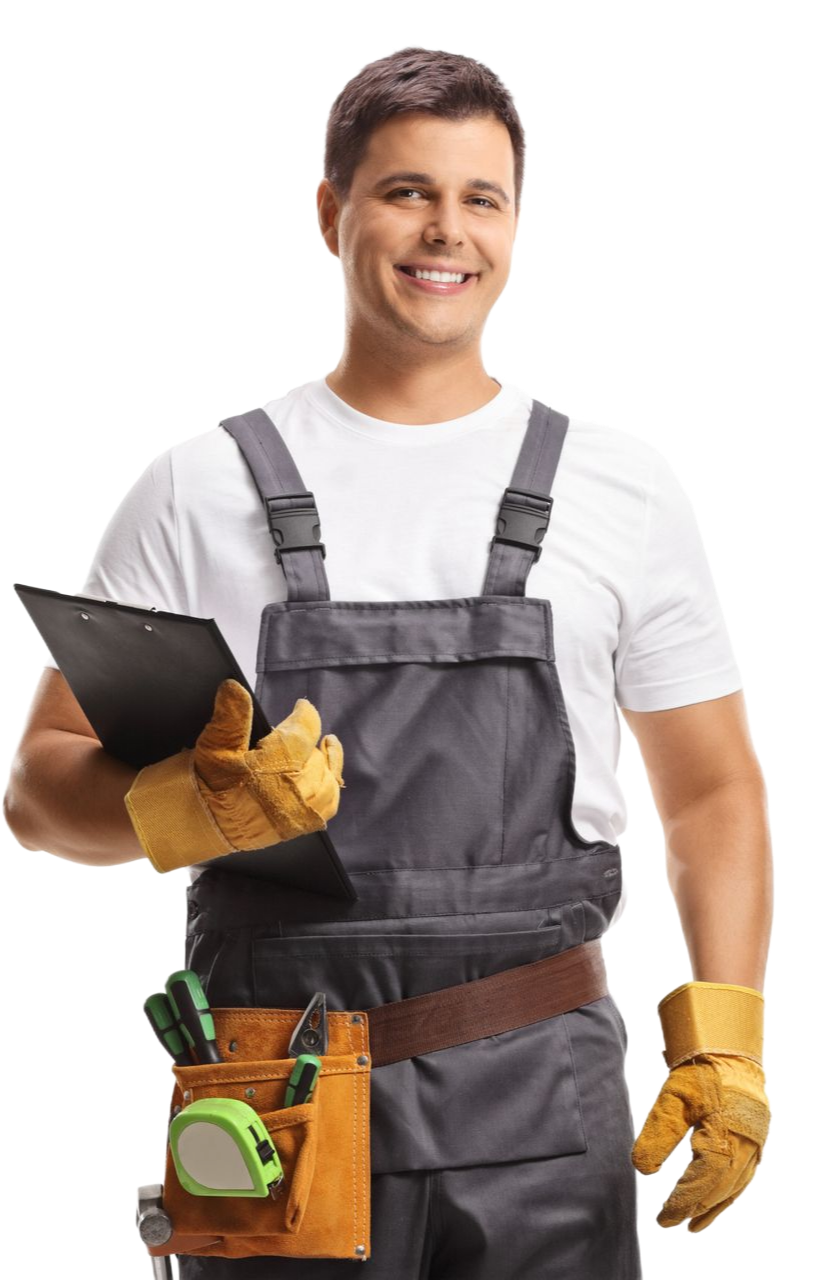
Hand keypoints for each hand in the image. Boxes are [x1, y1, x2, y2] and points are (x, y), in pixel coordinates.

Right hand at [125, 679, 344, 874]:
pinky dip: (328, 790)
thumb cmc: (209, 786)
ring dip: (328, 765)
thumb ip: (230, 716)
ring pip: (329, 782)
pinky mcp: (299, 826)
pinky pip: (326, 807)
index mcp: (281, 762)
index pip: (305, 729)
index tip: (301, 707)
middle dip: (312, 741)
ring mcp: (302, 810)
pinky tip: (323, 782)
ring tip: (325, 750)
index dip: (304, 714)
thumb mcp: (215, 746)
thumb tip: (234, 687)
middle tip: (304, 731)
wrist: (204, 829)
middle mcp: (298, 787)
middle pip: (318, 757)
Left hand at [631, 980, 773, 1232]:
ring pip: (736, 1183)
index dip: (681, 1203)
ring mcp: (755, 1138)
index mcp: (724, 1137)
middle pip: (720, 1188)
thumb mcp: (672, 1098)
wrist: (730, 1039)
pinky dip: (731, 1187)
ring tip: (697, 1223)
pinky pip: (746, 1170)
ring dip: (717, 1205)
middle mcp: (745, 1143)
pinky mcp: (757, 1130)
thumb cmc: (699, 1066)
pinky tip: (720, 1194)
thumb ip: (658, 1135)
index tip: (664, 1220)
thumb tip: (642, 1169)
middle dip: (697, 1209)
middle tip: (676, 1227)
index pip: (700, 1183)